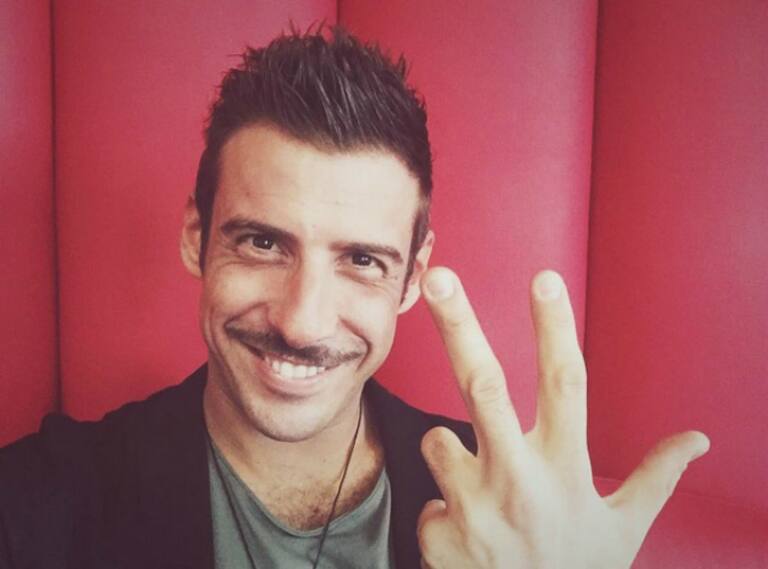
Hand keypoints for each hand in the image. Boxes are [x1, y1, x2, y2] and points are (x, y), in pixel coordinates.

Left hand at [417, 268, 708, 568]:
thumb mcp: (624, 528)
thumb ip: (655, 477)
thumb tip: (698, 439)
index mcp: (566, 470)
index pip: (566, 383)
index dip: (555, 328)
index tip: (544, 279)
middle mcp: (517, 481)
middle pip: (483, 386)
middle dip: (460, 326)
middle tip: (441, 277)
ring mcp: (473, 508)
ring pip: (437, 440)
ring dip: (451, 452)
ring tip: (482, 493)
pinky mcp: (439, 534)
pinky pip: (427, 498)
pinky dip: (444, 507)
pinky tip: (468, 538)